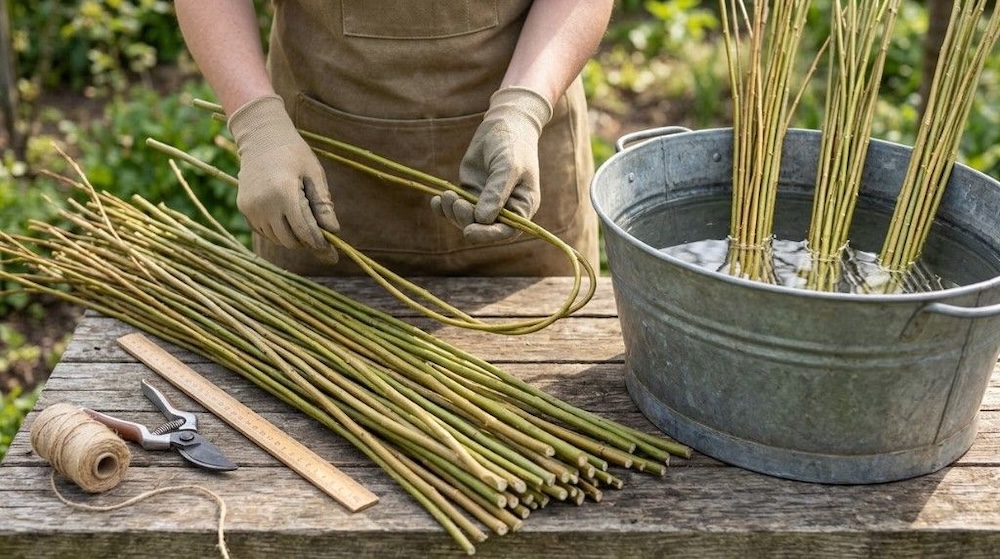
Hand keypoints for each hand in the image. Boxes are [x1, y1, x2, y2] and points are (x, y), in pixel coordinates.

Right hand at [228, 94, 339, 259]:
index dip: (320, 245)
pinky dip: (278, 231)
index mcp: (284, 192)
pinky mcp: (244, 208)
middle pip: (291, 240)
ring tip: (303, 219)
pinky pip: (265, 232)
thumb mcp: (315, 174)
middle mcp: (264, 203)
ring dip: (293, 237)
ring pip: (277, 239)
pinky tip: (286, 215)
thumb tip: (334, 232)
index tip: (333, 256)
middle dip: (307, 242)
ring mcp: (251, 207)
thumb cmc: (294, 153)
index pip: (305, 231)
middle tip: (320, 235)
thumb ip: (323, 204)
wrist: (261, 137)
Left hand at [431, 87, 551, 242]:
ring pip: (466, 220)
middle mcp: (504, 209)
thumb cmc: (512, 145)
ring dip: (453, 212)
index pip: (506, 231)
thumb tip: (482, 219)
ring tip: (447, 195)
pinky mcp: (469, 194)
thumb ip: (496, 193)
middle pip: (482, 227)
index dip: (488, 235)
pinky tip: (436, 201)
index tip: (469, 231)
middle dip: (466, 219)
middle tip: (456, 201)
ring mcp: (485, 202)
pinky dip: (443, 209)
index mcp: (521, 207)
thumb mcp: (507, 166)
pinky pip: (454, 209)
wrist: (502, 125)